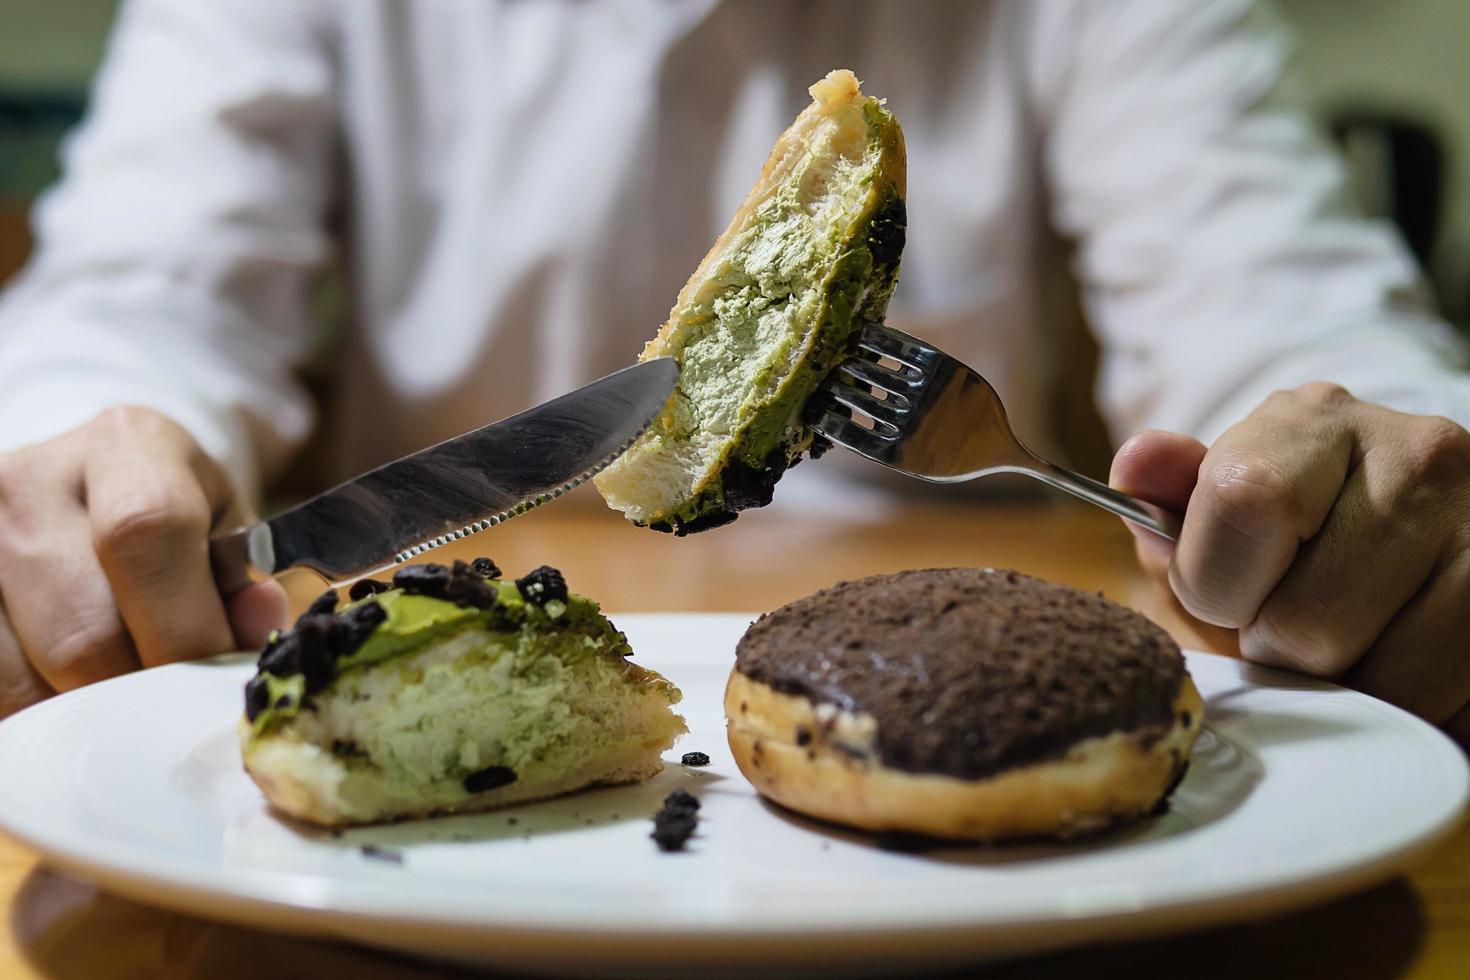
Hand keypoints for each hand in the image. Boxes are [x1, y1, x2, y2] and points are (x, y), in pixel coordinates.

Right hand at [0, 407, 287, 716]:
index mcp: (128, 446)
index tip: (215, 681)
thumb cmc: (176, 516)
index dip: (185, 630)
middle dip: (141, 693)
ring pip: (25, 678)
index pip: (145, 537)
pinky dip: (38, 710)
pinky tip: (72, 693)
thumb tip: (257, 626)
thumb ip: (244, 585)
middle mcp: (32, 481)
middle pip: (82, 632)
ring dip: (85, 712)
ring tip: (123, 694)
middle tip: (175, 704)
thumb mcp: (227, 532)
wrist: (93, 485)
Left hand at [1110, 383, 1469, 739]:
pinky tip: (1409, 668)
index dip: (1217, 584)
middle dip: (1282, 653)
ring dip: (1352, 695)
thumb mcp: (1219, 515)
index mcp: (1316, 421)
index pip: (1242, 503)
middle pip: (1308, 620)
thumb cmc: (1294, 537)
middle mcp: (1420, 454)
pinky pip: (1452, 710)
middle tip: (1301, 629)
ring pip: (1387, 681)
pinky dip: (1416, 713)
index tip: (1229, 595)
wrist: (1421, 536)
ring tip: (1358, 648)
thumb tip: (1138, 464)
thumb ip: (1170, 506)